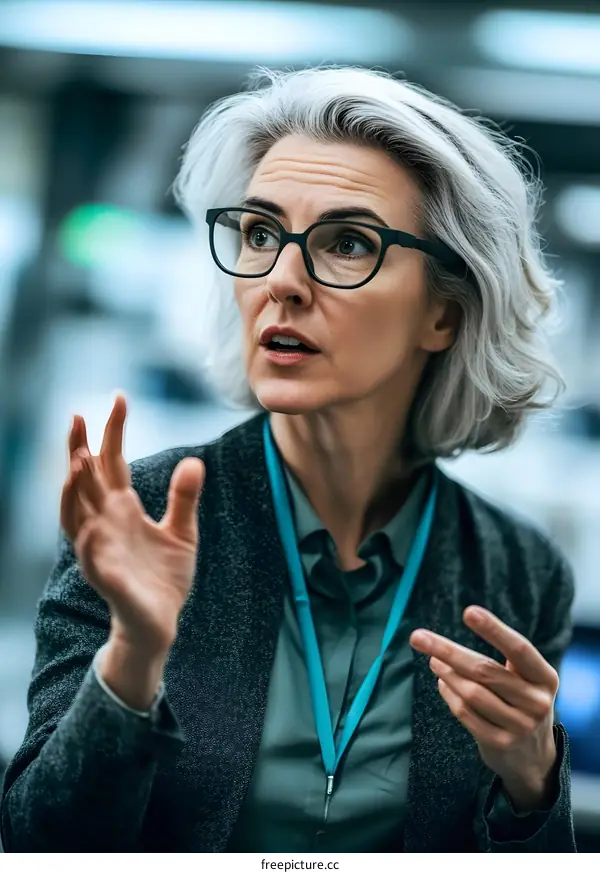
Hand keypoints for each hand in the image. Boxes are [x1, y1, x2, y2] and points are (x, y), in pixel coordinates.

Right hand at [60, 393, 204, 655]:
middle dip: (80, 449)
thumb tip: (194, 460)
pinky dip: (88, 542)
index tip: (118, 397)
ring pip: (77, 515)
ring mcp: (102, 549)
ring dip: (74, 490)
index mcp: (122, 508)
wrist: (161, 621)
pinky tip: (90, 527)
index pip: (112, 461)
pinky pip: (92, 559)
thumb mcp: (182, 531)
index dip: (113, 430)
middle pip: (86, 480)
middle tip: (77, 416)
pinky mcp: (108, 578)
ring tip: (77, 462)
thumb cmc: (164, 576)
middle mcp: (105, 523)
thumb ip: (183, 497)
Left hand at [410, 607, 558, 810]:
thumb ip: (499, 659)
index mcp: (545, 677)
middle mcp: (537, 702)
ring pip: (471, 693)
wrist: (533, 754)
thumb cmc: (520, 700)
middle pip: (485, 670)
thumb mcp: (525, 678)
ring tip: (433, 661)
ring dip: (446, 673)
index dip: (494, 629)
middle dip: (448, 651)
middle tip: (418, 637)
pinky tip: (442, 683)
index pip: (519, 648)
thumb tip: (446, 646)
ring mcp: (519, 726)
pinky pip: (465, 713)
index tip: (469, 612)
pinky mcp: (500, 743)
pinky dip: (448, 694)